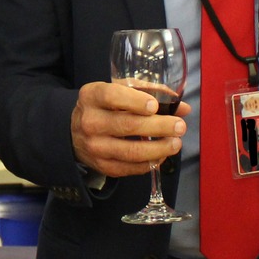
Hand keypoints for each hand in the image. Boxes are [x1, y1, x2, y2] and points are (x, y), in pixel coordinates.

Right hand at [69, 81, 187, 177]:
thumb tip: (182, 107)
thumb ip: (149, 93)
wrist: (76, 132)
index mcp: (92, 96)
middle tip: (179, 126)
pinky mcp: (102, 166)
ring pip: (131, 151)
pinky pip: (130, 167)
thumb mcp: (119, 90)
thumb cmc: (105, 106)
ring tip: (176, 143)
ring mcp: (94, 146)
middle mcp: (89, 121)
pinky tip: (162, 155)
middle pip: (127, 125)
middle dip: (158, 126)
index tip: (155, 106)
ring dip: (158, 148)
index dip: (135, 101)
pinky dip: (149, 163)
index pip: (112, 97)